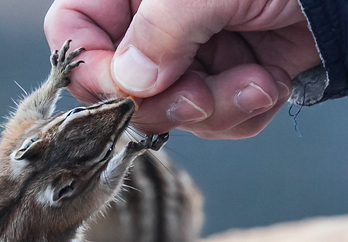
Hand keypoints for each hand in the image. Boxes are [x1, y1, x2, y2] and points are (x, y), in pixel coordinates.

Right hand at [44, 0, 321, 138]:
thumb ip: (160, 29)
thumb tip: (126, 82)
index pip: (76, 28)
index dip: (91, 66)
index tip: (127, 90)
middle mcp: (163, 18)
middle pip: (124, 82)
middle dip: (166, 100)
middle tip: (200, 96)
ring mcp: (199, 48)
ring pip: (173, 108)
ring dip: (216, 108)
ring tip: (256, 80)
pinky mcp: (236, 74)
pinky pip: (217, 117)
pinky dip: (244, 110)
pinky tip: (271, 82)